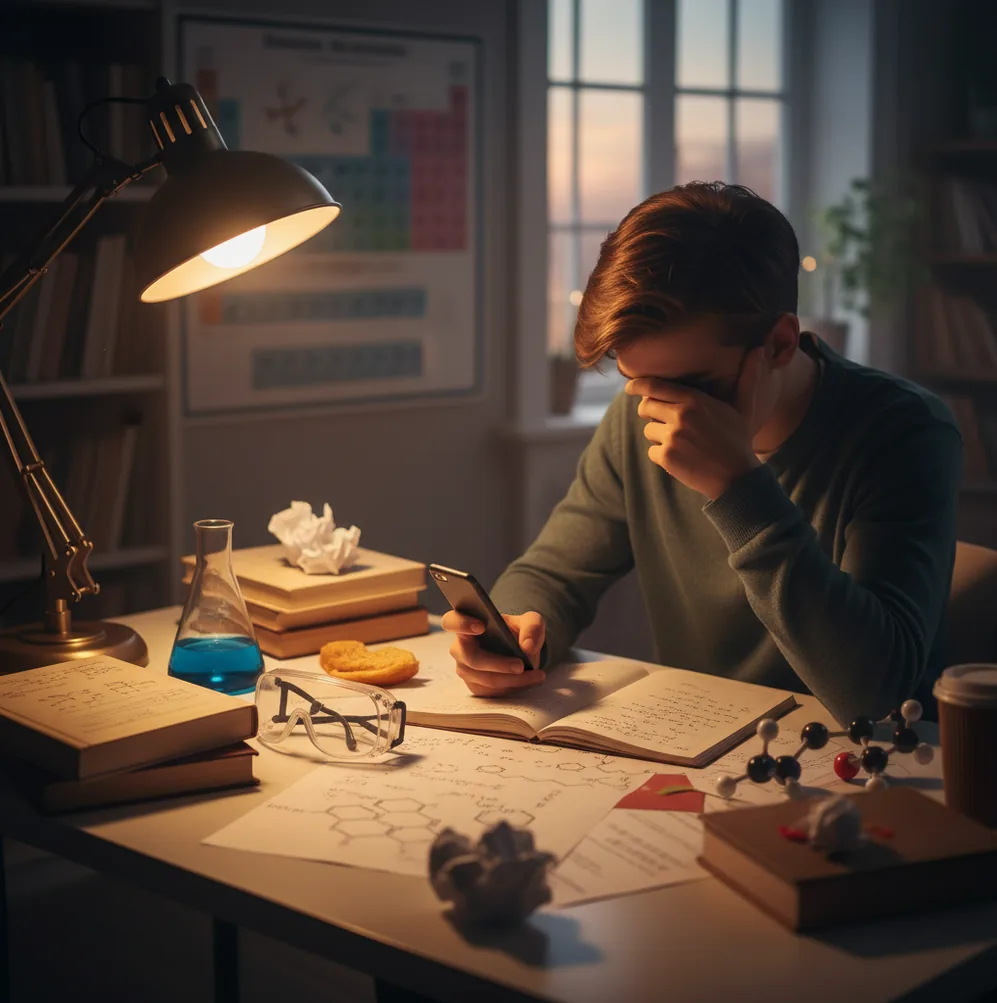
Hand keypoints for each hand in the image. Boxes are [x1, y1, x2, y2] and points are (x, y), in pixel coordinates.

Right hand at [441, 610, 546, 696]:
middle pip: (471, 658)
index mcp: (467, 624)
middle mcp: (460, 647)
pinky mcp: (475, 686)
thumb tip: (527, 647)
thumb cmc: (518, 631)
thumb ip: (532, 627)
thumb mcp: (530, 623)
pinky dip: (512, 687)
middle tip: (520, 665)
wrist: (521, 651)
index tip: (481, 627)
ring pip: (484, 678)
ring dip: (511, 679)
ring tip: (535, 675)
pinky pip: (491, 691)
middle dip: (497, 664)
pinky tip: (529, 681)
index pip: (451, 621)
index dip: (462, 624)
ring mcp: (465, 669)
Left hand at [625, 347, 763, 499]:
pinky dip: (662, 456)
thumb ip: (745, 378)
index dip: (638, 386)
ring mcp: (672, 437)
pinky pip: (652, 451)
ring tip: (682, 443)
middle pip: (646, 407)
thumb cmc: (738, 440)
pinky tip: (681, 458)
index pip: (655, 386)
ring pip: (649, 430)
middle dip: (650, 413)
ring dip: (659, 436)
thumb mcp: (742, 407)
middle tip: (663, 420)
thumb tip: (759, 349)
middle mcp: (681, 415)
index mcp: (695, 400)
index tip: (630, 387)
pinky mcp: (667, 457)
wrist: (737, 477)